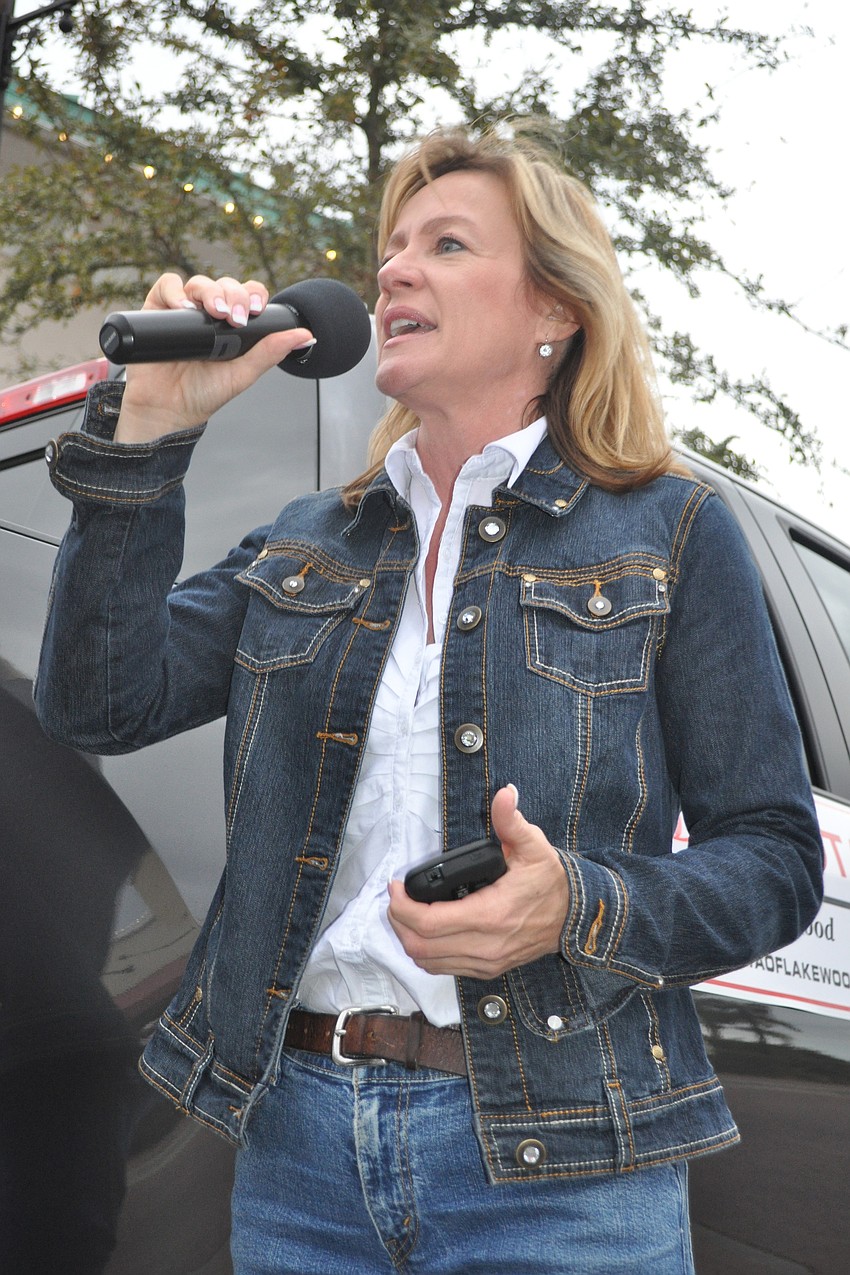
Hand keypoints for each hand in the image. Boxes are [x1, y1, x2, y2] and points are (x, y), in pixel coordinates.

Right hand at [115, 273, 314, 441]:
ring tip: (213, 312)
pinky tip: (184, 307)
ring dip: (210, 291)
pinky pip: (167, 286)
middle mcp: (209, 315)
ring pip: (199, 283)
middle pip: (225, 286)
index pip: (247, 296)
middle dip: (233, 295)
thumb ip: (270, 353)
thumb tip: (305, 336)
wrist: (166, 409)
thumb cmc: (203, 395)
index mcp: (232, 327)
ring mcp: (183, 311)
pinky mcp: (157, 310)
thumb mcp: (242, 374)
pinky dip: (176, 291)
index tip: (255, 310)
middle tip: (234, 317)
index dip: (253, 295)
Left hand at [387, 785, 569, 978]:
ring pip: (428, 961)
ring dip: (408, 939)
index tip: (394, 887)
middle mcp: (485, 945)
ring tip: (405, 913)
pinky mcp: (487, 969)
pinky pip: (443, 968)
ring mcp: (485, 962)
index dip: (402, 906)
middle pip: (420, 946)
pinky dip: (425, 952)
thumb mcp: (534, 846)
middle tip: (395, 899)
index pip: (429, 922)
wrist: (574, 917)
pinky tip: (424, 931)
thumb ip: (511, 821)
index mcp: (490, 915)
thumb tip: (504, 794)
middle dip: (398, 922)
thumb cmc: (550, 883)